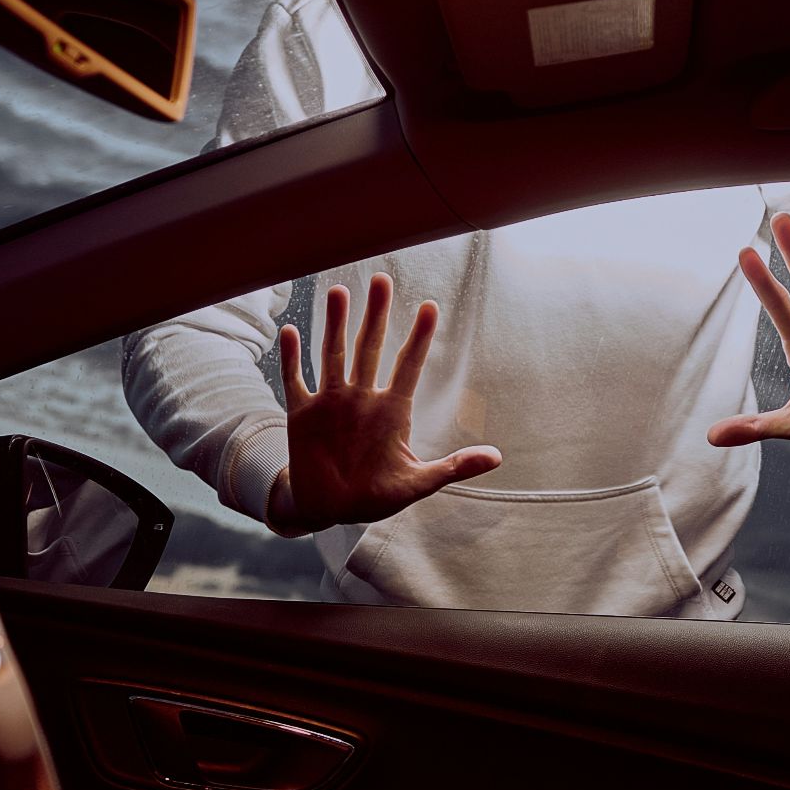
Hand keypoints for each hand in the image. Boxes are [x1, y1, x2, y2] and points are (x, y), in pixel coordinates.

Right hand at [272, 273, 500, 531]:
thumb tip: (498, 457)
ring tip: (340, 292)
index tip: (431, 307)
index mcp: (392, 412)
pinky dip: (292, 358)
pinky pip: (295, 380)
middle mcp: (362, 399)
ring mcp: (331, 403)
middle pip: (370, 347)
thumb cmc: (375, 496)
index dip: (420, 338)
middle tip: (381, 279)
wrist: (330, 510)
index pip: (409, 366)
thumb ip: (454, 467)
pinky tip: (292, 330)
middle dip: (376, 315)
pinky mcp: (302, 414)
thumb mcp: (417, 483)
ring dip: (336, 324)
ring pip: (334, 354)